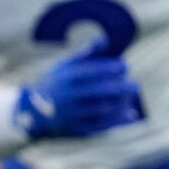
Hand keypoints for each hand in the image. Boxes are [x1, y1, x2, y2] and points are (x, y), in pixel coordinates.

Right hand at [15, 52, 144, 139]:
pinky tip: (132, 114)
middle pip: (98, 91)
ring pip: (101, 108)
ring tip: (131, 96)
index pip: (90, 71)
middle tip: (135, 85)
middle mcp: (68, 96)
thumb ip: (84, 53)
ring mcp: (72, 114)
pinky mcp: (77, 129)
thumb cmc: (55, 84)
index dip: (109, 68)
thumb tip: (105, 39)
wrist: (33, 112)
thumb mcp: (63, 66)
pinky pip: (101, 124)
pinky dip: (118, 120)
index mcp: (65, 78)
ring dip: (120, 102)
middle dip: (120, 88)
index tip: (125, 66)